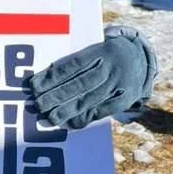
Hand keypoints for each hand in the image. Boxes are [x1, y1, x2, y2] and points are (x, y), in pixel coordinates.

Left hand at [24, 26, 156, 129]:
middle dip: (56, 95)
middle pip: (80, 83)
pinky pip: (103, 111)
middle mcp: (110, 67)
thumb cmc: (104, 54)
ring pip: (90, 99)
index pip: (72, 65)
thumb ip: (73, 62)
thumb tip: (43, 78)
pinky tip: (70, 123)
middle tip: (37, 104)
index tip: (34, 86)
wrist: (139, 57)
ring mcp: (119, 84)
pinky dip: (85, 118)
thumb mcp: (94, 50)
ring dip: (68, 110)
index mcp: (100, 51)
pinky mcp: (125, 99)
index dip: (52, 77)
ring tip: (49, 117)